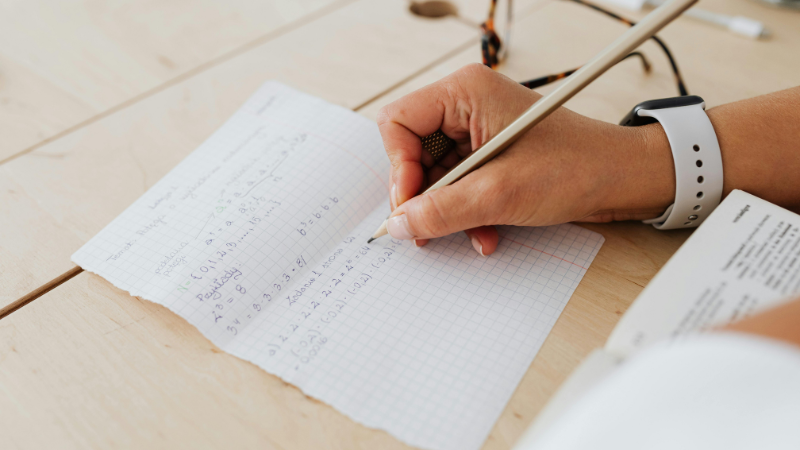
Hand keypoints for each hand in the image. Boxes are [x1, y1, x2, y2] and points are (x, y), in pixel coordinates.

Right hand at [377, 63, 674, 254]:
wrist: (624, 179)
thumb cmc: (577, 167)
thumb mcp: (499, 194)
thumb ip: (441, 211)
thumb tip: (398, 224)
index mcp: (465, 93)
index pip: (397, 124)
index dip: (398, 169)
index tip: (410, 207)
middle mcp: (467, 106)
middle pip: (413, 153)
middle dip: (423, 197)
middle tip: (426, 230)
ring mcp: (478, 130)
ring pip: (436, 175)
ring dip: (449, 212)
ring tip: (470, 234)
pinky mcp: (491, 154)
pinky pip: (459, 185)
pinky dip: (466, 212)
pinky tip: (486, 233)